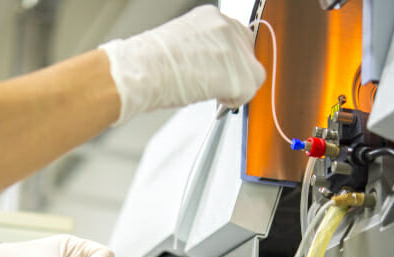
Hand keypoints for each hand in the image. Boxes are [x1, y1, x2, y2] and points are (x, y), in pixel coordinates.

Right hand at [99, 5, 264, 123]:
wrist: (142, 71)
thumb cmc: (149, 63)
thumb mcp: (181, 45)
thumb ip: (203, 50)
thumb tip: (210, 67)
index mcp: (210, 17)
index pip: (237, 37)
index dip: (231, 59)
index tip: (221, 71)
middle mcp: (226, 27)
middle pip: (249, 54)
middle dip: (237, 72)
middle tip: (218, 86)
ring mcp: (235, 50)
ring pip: (252, 75)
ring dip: (235, 88)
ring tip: (211, 93)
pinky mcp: (239, 75)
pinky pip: (247, 94)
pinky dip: (233, 102)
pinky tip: (214, 99)